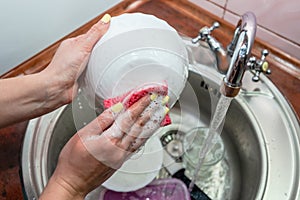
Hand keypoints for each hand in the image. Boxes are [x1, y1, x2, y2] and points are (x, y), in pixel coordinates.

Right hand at [40, 94, 168, 198]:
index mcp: (110, 140)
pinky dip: (145, 136)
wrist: (72, 183)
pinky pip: (137, 146)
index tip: (148, 96)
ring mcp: (122, 156)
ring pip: (141, 137)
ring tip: (160, 114)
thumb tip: (116, 109)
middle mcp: (120, 149)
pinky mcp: (121, 161)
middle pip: (139, 127)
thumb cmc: (73, 160)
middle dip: (150, 112)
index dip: (140, 105)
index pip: (129, 118)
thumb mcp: (83, 135)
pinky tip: (149, 132)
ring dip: (152, 124)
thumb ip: (102, 120)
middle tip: (159, 101)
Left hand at [41, 14, 110, 103]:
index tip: (114, 34)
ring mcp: (79, 67)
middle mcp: (76, 55)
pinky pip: (95, 73)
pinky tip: (103, 74)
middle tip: (114, 49)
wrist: (57, 89)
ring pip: (96, 61)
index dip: (103, 35)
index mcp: (74, 44)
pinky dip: (100, 73)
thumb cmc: (62, 69)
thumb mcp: (82, 46)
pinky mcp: (83, 78)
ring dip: (102, 63)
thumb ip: (95, 34)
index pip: (92, 35)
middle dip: (104, 50)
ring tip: (110, 62)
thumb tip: (105, 20)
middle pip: (95, 49)